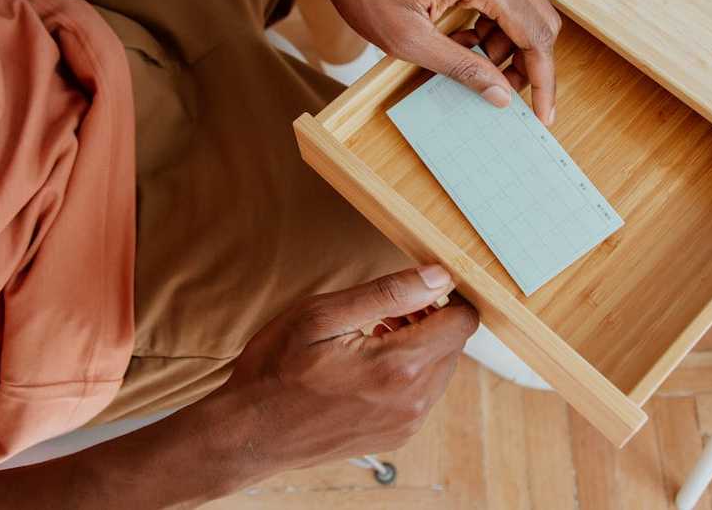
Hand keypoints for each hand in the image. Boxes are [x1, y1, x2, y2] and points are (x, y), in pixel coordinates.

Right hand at [219, 265, 477, 475]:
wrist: (249, 433)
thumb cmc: (275, 371)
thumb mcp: (323, 315)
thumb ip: (388, 293)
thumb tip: (438, 276)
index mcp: (399, 366)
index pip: (462, 321)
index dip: (442, 297)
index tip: (412, 291)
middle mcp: (413, 401)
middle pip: (453, 344)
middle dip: (427, 320)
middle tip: (382, 313)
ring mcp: (407, 423)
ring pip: (440, 368)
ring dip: (417, 345)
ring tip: (372, 335)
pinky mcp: (397, 435)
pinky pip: (423, 393)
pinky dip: (406, 372)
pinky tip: (368, 364)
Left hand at [306, 0, 561, 123]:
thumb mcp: (408, 39)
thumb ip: (461, 68)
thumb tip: (501, 96)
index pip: (535, 35)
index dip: (542, 80)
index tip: (541, 116)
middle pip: (540, 21)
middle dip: (528, 64)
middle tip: (502, 93)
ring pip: (523, 11)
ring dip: (507, 46)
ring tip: (470, 65)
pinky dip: (492, 27)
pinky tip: (461, 42)